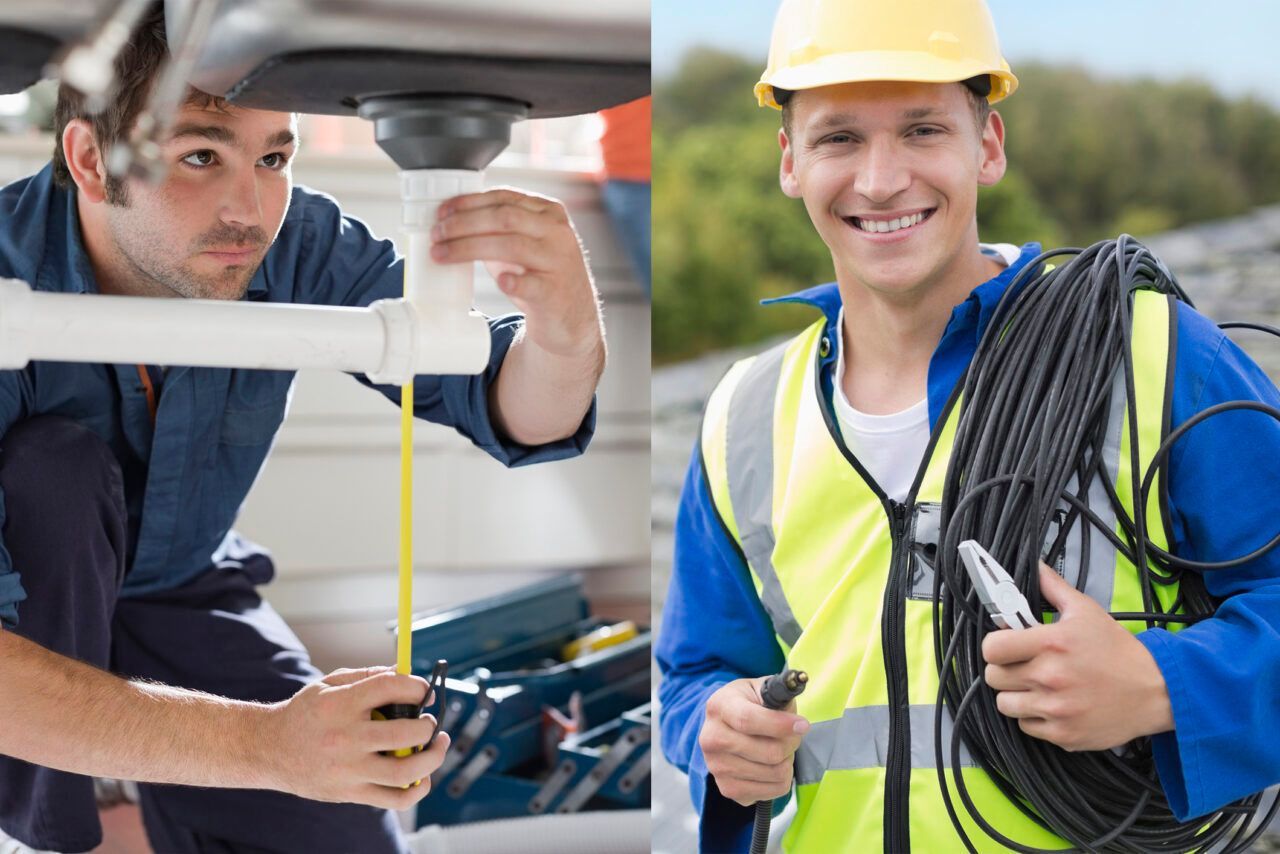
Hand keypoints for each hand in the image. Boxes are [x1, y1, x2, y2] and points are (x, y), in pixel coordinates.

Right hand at [262, 666, 450, 809]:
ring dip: (432, 757)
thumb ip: (370, 675)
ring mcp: (347, 770)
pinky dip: (417, 790)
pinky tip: (423, 777)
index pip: (391, 688)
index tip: (425, 691)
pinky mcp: (348, 794)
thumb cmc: (305, 713)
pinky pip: (393, 799)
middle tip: (430, 721)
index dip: (417, 687)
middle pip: (405, 732)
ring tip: (437, 744)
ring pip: (405, 771)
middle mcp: (345, 738)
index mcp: (340, 704)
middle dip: (429, 725)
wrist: (268, 750)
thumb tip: (408, 672)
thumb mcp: (331, 684)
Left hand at [431, 188, 602, 359]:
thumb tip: (449, 222)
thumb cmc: (540, 274)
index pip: (505, 198)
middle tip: (436, 234)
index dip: (469, 203)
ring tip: (442, 255)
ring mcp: (558, 262)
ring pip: (511, 246)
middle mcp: (557, 233)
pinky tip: (499, 282)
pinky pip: (530, 285)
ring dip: (469, 248)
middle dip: (463, 224)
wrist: (570, 315)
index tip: (442, 212)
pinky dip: (511, 281)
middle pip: (504, 218)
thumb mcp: (524, 242)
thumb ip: (498, 228)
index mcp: (549, 212)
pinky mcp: (555, 293)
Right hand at [698, 677, 809, 806]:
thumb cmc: (748, 704)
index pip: (748, 720)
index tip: (803, 725)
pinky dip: (781, 779)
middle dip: (791, 743)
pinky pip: (773, 792)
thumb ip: (779, 691)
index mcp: (718, 707)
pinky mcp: (728, 789)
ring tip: (779, 747)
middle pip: (768, 752)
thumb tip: (797, 685)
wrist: (726, 726)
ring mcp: (717, 767)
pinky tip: (771, 765)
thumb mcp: (760, 689)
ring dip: (787, 761)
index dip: (780, 725)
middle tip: (793, 735)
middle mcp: (711, 739)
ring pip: (774, 773)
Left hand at [982, 564, 1173, 750]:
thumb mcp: (1086, 611)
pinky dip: (1034, 717)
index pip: (992, 648)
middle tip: (1021, 665)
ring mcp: (1056, 709)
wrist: (1156, 690)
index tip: (1005, 645)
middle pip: (994, 677)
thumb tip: (1034, 567)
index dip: (994, 646)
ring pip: (1005, 704)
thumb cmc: (1118, 650)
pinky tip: (1052, 704)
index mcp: (1051, 643)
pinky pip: (1026, 726)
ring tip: (1036, 686)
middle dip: (1004, 669)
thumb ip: (1054, 588)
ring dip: (1016, 695)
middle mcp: (1049, 677)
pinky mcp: (1064, 735)